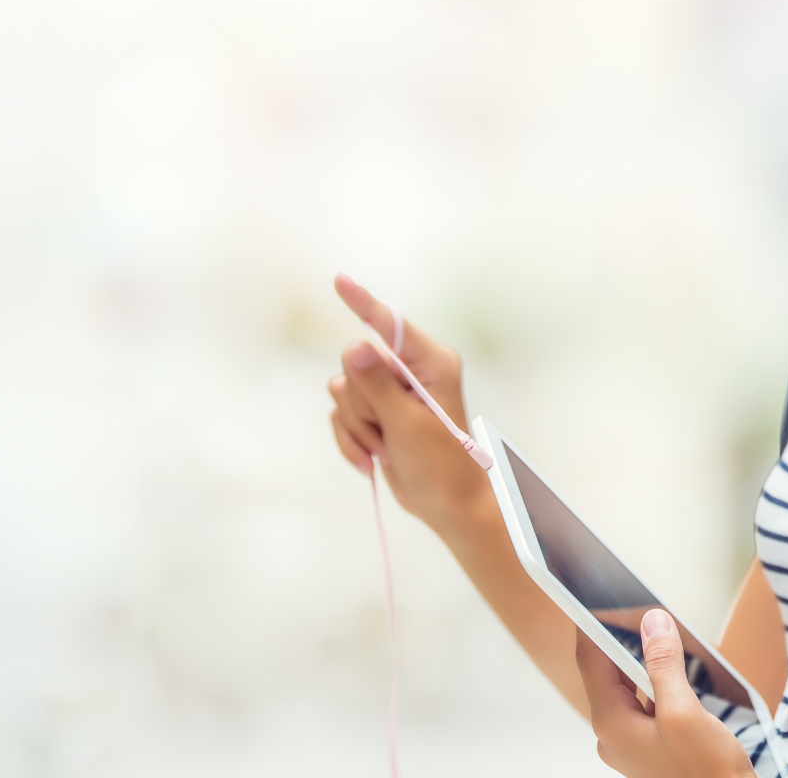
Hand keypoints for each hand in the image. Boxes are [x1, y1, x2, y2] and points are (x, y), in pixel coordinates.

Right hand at [327, 273, 489, 533]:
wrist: (447, 506)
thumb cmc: (443, 466)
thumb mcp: (408, 424)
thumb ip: (377, 385)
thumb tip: (355, 345)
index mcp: (431, 363)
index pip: (389, 326)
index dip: (362, 302)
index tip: (340, 281)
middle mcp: (410, 372)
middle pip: (355, 364)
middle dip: (362, 404)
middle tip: (388, 431)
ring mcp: (391, 394)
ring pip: (343, 391)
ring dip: (357, 427)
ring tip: (386, 447)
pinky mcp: (376, 415)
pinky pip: (341, 415)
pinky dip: (351, 440)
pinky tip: (373, 458)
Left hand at [577, 609, 756, 777]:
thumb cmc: (707, 773)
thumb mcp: (685, 712)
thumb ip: (664, 665)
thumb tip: (652, 624)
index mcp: (612, 724)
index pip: (591, 661)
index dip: (591, 625)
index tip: (591, 597)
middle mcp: (613, 734)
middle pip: (607, 673)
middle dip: (619, 639)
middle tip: (630, 607)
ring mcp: (629, 743)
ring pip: (625, 688)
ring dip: (638, 661)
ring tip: (653, 633)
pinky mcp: (648, 747)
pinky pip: (640, 705)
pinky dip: (651, 683)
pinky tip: (669, 672)